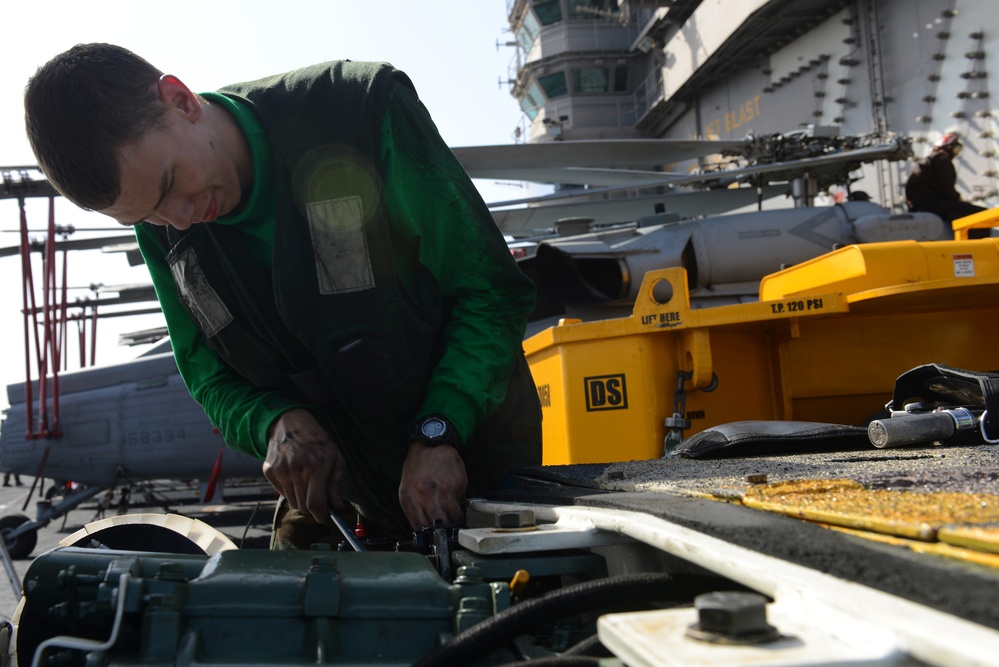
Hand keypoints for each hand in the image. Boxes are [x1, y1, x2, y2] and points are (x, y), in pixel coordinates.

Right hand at [263, 408, 346, 523]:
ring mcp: (281, 470)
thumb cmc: (318, 442)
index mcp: (316, 466)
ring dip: (301, 499)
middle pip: (303, 506)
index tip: (324, 517)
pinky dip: (289, 491)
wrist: (291, 424)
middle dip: (312, 508)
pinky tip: (294, 476)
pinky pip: (281, 493)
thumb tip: (338, 507)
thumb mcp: (336, 458)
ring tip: (306, 482)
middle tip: (317, 498)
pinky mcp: (269, 470)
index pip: (315, 503)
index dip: (320, 515)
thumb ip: (336, 484)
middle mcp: (297, 469)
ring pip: (292, 501)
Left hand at [399, 442, 467, 530]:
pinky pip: (461, 506)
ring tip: (454, 524)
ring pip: (453, 519)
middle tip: (446, 535)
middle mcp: (425, 496)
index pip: (419, 528)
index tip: (432, 539)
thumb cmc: (418, 466)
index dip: (427, 537)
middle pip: (437, 527)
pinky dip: (460, 510)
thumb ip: (414, 509)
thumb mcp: (407, 488)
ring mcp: (443, 491)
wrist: (431, 443)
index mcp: (409, 499)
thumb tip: (424, 528)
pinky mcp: (457, 486)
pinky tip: (456, 506)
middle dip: (442, 534)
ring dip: (455, 524)